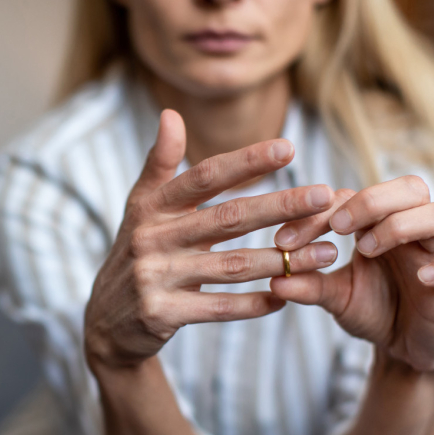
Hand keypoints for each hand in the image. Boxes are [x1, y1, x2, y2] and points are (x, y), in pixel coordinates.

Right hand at [84, 110, 336, 369]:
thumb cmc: (137, 254)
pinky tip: (285, 296)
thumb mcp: (140, 209)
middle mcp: (151, 238)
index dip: (246, 162)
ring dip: (282, 260)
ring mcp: (154, 277)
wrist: (108, 320)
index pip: (204, 177)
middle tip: (324, 195)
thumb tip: (171, 114)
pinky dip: (254, 304)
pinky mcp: (162, 314)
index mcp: (151, 207)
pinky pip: (219, 308)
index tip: (289, 148)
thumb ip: (160, 164)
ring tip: (325, 253)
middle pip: (226, 218)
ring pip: (231, 266)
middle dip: (279, 206)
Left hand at [271, 175, 433, 371]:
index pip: (352, 199)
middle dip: (371, 200)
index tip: (285, 241)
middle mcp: (408, 233)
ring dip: (401, 225)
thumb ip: (309, 286)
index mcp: (376, 227)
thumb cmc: (370, 311)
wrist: (400, 348)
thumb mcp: (334, 298)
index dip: (318, 213)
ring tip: (367, 250)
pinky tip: (423, 277)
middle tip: (337, 226)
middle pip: (409, 188)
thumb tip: (275, 278)